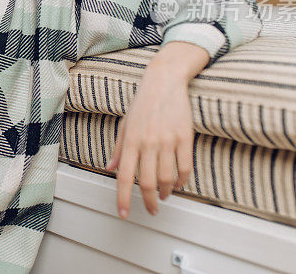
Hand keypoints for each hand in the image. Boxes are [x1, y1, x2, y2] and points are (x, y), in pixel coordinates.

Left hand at [104, 67, 193, 218]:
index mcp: (130, 141)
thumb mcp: (125, 124)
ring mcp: (167, 140)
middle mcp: (148, 143)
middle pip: (148, 182)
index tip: (124, 213)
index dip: (123, 198)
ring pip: (168, 178)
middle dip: (149, 202)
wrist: (164, 82)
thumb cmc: (143, 103)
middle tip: (151, 209)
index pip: (125, 177)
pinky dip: (182, 180)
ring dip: (166, 192)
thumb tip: (110, 168)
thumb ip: (118, 149)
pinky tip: (179, 183)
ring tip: (165, 195)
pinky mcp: (185, 137)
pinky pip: (185, 167)